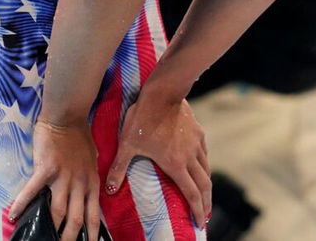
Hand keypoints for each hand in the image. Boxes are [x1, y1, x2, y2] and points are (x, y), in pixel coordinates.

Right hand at [9, 120, 100, 240]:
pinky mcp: (46, 169)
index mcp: (91, 182)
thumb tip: (85, 192)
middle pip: (76, 219)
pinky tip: (12, 216)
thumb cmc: (79, 137)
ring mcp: (63, 177)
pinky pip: (32, 190)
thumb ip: (88, 178)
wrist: (67, 117)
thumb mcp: (92, 160)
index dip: (92, 232)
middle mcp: (80, 183)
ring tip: (41, 239)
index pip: (94, 214)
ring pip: (58, 211)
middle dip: (69, 237)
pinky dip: (22, 204)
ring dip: (50, 228)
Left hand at [105, 91, 210, 228]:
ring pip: (206, 169)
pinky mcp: (198, 133)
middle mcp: (190, 157)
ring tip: (204, 194)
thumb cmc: (143, 119)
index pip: (191, 193)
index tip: (200, 221)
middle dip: (205, 202)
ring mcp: (196, 144)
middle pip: (204, 185)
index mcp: (175, 164)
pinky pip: (204, 154)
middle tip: (204, 214)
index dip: (197, 210)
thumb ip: (119, 168)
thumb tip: (109, 190)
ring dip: (206, 185)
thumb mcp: (127, 145)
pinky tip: (200, 166)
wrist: (163, 93)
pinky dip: (204, 165)